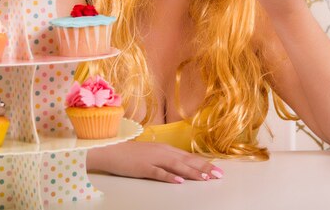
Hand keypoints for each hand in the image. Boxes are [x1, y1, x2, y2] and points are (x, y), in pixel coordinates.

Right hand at [86, 141, 223, 183]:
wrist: (111, 149)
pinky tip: (179, 181)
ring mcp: (153, 159)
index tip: (217, 169)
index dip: (204, 163)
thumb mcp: (152, 153)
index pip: (189, 156)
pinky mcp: (143, 167)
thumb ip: (166, 158)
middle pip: (187, 160)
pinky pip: (158, 173)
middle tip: (219, 175)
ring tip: (205, 178)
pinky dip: (169, 177)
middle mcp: (163, 152)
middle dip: (204, 168)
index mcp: (166, 148)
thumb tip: (181, 167)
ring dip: (192, 172)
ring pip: (177, 166)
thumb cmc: (131, 153)